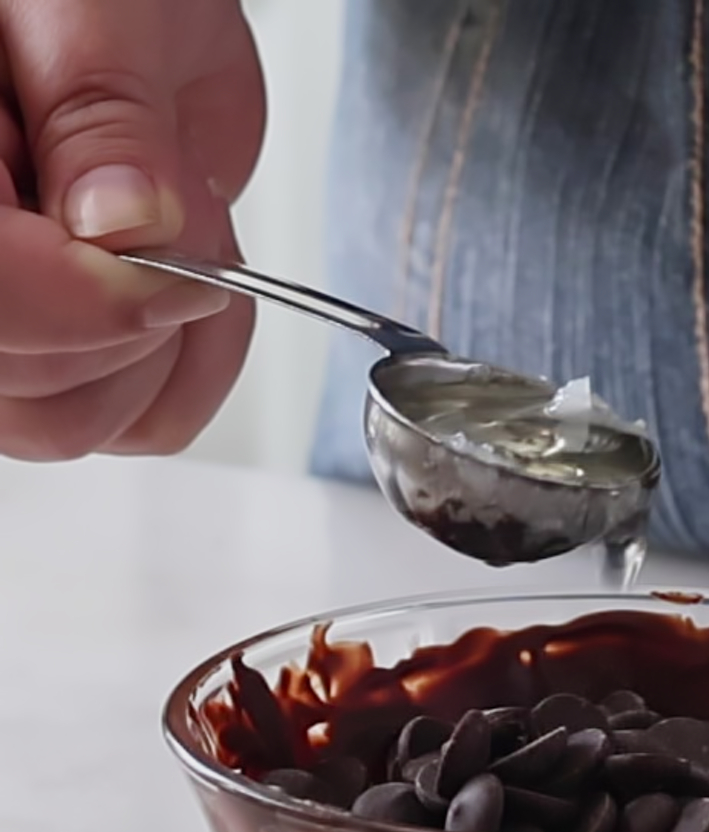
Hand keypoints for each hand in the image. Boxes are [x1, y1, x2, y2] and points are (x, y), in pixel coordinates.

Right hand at [0, 0, 264, 459]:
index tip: (165, 238)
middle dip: (142, 307)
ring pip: (76, 422)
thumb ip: (106, 115)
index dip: (90, 300)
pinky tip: (198, 288)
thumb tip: (126, 221)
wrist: (137, 21)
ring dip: (172, 345)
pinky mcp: (70, 355)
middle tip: (161, 197)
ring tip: (175, 232)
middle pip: (34, 385)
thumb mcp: (95, 8)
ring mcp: (13, 326)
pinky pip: (138, 421)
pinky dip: (197, 368)